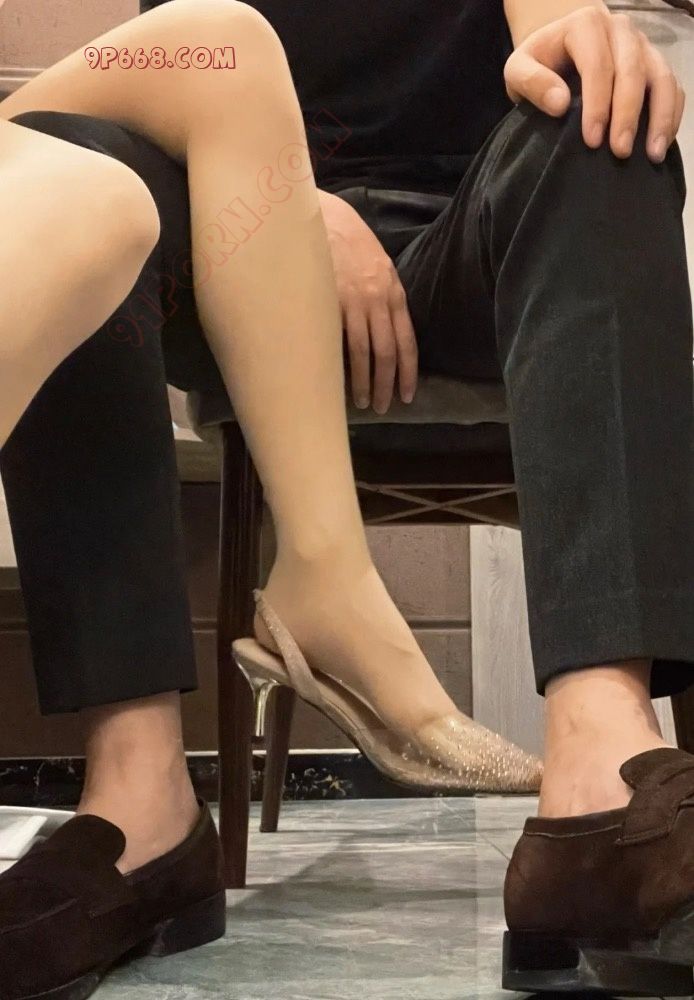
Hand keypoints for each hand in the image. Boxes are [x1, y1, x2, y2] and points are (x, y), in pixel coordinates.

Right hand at [319, 190, 417, 413]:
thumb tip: (385, 333)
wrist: (323, 218)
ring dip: (365, 382)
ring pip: (364, 353)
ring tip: (363, 402)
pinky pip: (339, 341)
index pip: (407, 341)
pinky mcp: (331, 302)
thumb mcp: (376, 267)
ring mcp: (355, 301)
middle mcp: (379, 299)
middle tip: (384, 407)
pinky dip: (341, 366)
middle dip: (388, 384)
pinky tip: (338, 381)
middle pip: (388, 353)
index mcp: (393, 292)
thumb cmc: (348, 243)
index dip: (408, 372)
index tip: (408, 395)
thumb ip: (383, 298)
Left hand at [504, 5, 685, 161]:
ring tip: (652, 153)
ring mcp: (643, 45)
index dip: (597, 104)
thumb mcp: (518, 70)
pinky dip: (671, 114)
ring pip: (661, 77)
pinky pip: (673, 87)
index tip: (591, 140)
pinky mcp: (655, 63)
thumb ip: (531, 82)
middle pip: (633, 70)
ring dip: (660, 117)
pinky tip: (661, 144)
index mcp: (586, 25)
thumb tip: (560, 103)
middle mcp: (620, 29)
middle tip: (620, 152)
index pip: (598, 64)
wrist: (559, 51)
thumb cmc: (539, 64)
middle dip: (628, 114)